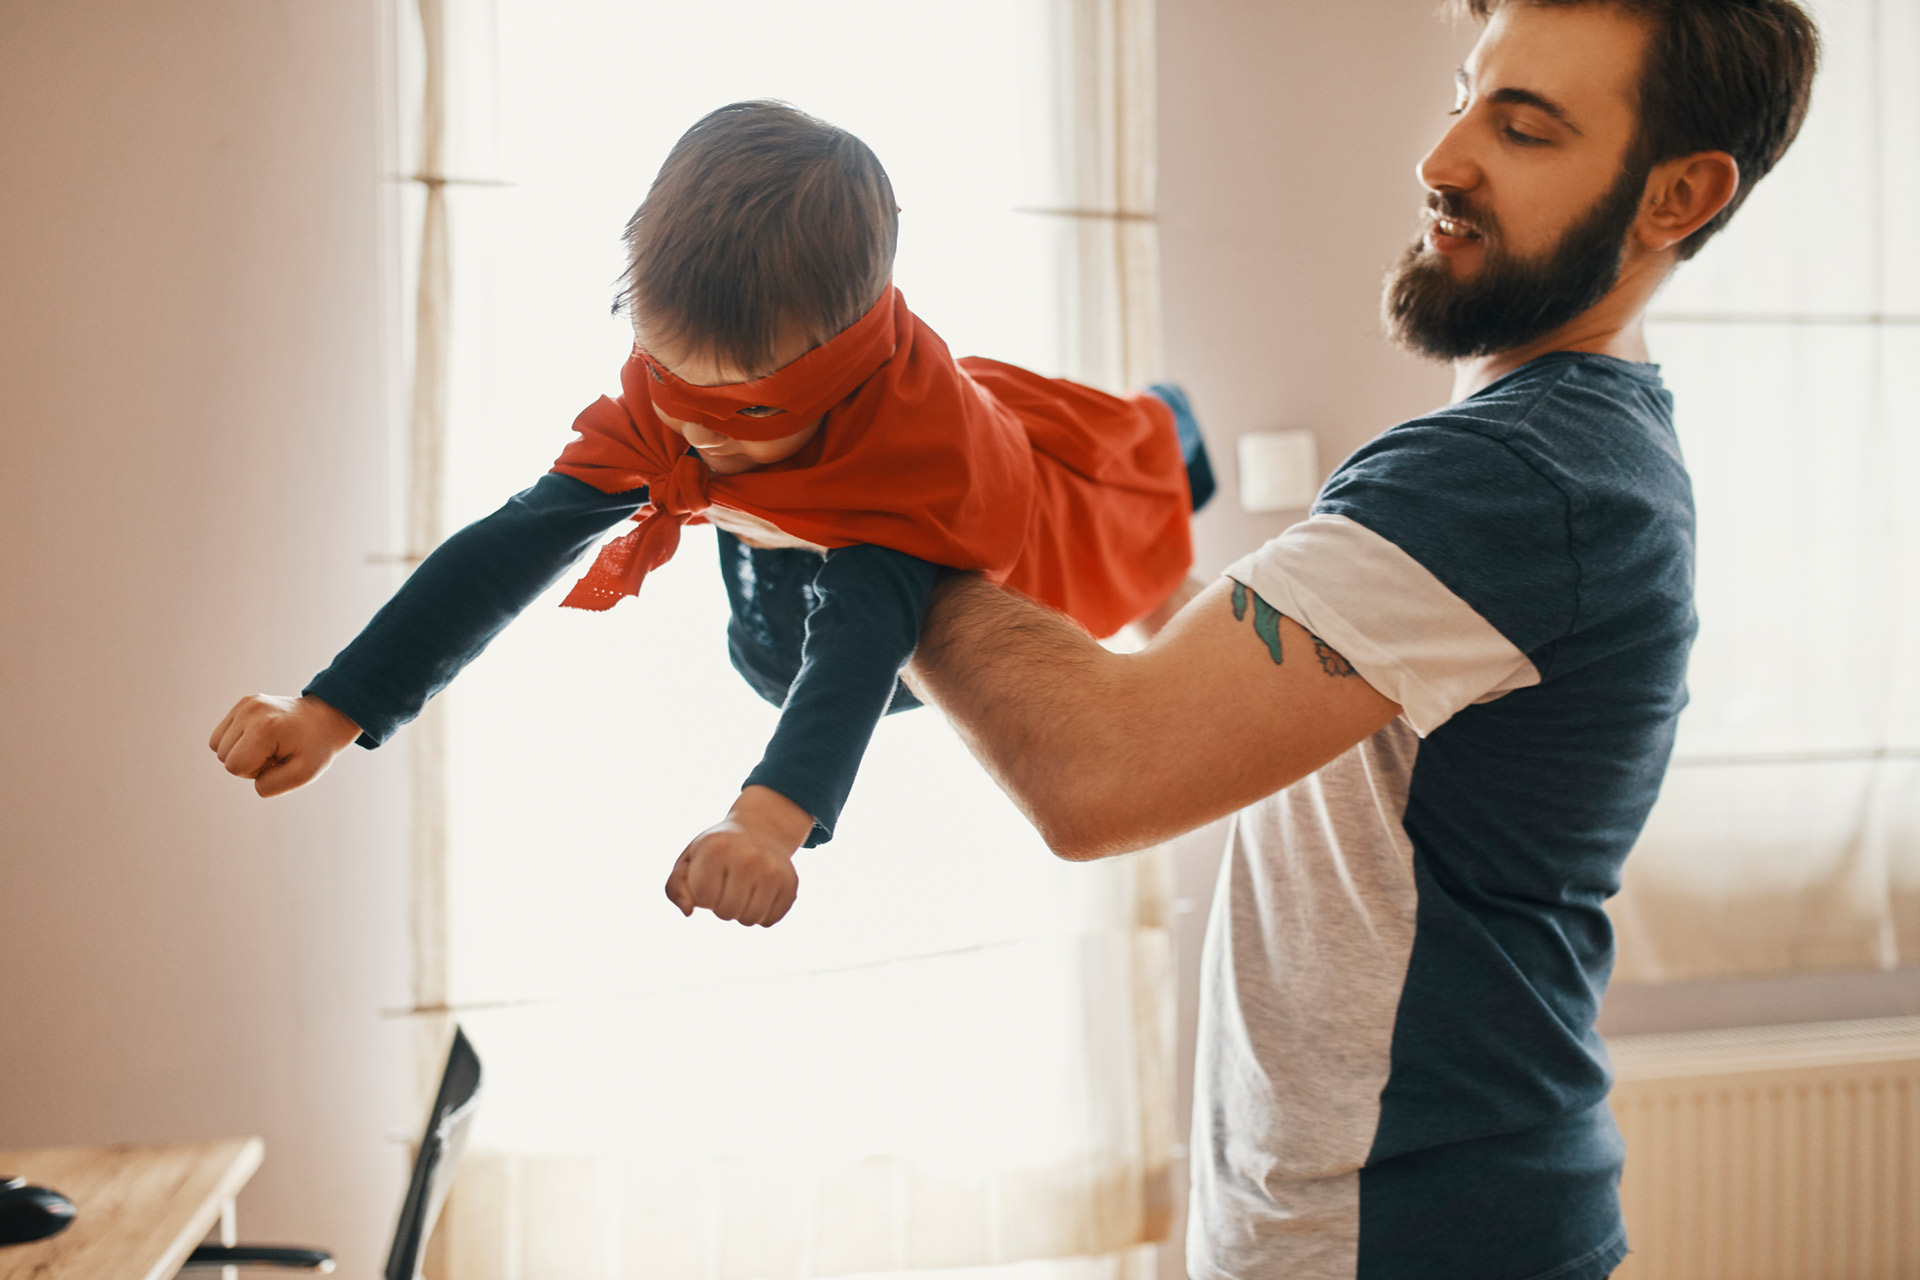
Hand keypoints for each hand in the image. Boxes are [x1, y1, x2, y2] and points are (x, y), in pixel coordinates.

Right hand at [209, 693, 362, 796]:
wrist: (327, 719)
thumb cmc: (316, 749)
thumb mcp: (302, 775)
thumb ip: (270, 786)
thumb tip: (250, 780)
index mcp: (264, 728)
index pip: (235, 767)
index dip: (255, 772)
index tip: (278, 760)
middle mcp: (250, 711)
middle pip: (223, 756)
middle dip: (248, 762)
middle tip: (276, 752)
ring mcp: (245, 704)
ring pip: (218, 745)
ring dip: (241, 751)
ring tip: (270, 745)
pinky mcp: (244, 702)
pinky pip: (222, 734)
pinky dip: (238, 741)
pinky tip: (262, 737)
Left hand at [663, 785, 813, 926]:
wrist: (760, 830)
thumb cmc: (717, 850)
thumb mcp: (689, 860)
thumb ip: (676, 888)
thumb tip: (689, 912)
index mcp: (718, 849)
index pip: (704, 899)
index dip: (703, 895)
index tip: (710, 878)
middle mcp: (749, 857)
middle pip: (727, 912)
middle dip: (721, 905)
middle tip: (727, 885)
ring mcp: (774, 870)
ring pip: (750, 919)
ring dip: (741, 912)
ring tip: (743, 890)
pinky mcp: (791, 884)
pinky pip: (770, 920)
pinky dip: (761, 914)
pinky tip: (760, 893)